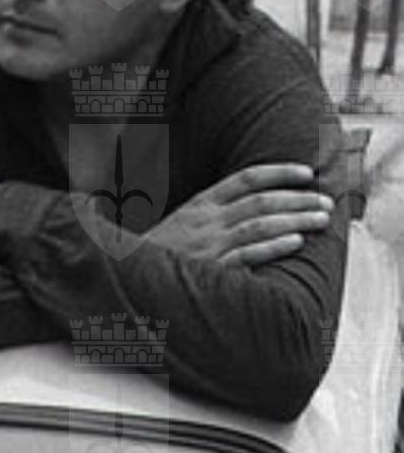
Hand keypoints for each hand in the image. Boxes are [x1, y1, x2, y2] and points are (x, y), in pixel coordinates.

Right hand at [144, 164, 333, 267]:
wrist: (125, 279)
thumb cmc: (158, 255)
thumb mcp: (181, 224)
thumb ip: (212, 214)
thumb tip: (251, 206)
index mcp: (200, 204)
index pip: (246, 178)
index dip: (280, 172)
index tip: (307, 173)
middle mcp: (206, 220)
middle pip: (261, 200)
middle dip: (299, 198)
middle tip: (327, 201)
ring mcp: (209, 244)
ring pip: (260, 225)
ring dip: (295, 219)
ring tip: (322, 219)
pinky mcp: (210, 269)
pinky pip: (247, 254)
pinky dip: (273, 246)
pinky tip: (295, 242)